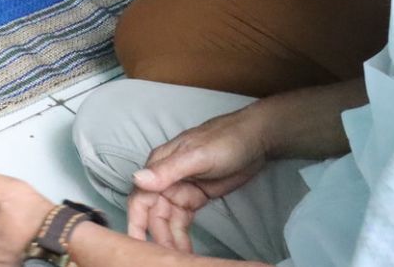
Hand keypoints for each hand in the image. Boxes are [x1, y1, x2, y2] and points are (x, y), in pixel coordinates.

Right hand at [127, 107, 269, 252]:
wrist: (257, 139)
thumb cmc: (225, 142)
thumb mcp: (197, 156)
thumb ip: (167, 170)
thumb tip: (136, 180)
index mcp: (159, 165)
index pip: (141, 198)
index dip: (137, 223)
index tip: (138, 246)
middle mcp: (165, 179)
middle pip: (154, 215)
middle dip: (158, 238)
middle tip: (171, 260)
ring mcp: (181, 190)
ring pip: (168, 221)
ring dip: (171, 241)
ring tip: (183, 261)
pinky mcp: (195, 198)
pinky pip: (182, 222)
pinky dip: (182, 237)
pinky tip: (187, 252)